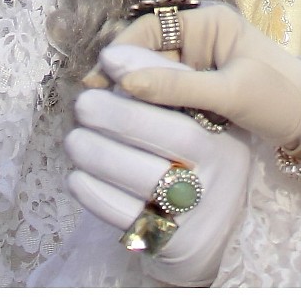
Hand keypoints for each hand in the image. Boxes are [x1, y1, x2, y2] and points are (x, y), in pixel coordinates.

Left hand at [67, 55, 253, 286]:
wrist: (205, 235)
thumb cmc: (186, 163)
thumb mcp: (189, 123)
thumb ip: (158, 90)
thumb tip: (109, 59)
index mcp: (226, 128)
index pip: (191, 94)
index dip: (148, 72)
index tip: (108, 60)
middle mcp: (225, 166)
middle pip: (176, 136)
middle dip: (122, 115)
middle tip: (83, 105)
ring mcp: (204, 206)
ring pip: (150, 177)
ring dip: (102, 155)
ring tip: (74, 140)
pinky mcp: (178, 240)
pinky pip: (132, 217)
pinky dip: (98, 195)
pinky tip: (77, 178)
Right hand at [93, 2, 300, 159]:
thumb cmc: (280, 97)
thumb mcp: (229, 92)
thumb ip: (178, 87)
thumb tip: (124, 81)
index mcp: (208, 22)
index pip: (150, 29)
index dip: (121, 53)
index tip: (100, 81)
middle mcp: (198, 38)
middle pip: (146, 54)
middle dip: (123, 77)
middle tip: (96, 107)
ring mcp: (197, 65)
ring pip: (152, 77)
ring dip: (135, 97)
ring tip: (107, 119)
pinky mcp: (198, 90)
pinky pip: (164, 96)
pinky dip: (151, 110)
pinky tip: (135, 127)